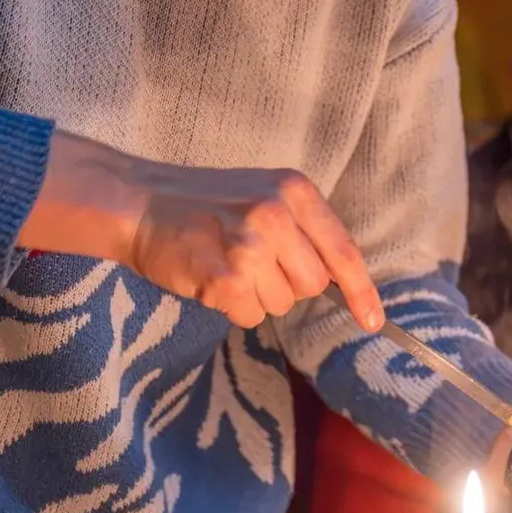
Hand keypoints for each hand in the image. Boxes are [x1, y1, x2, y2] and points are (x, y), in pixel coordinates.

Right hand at [19, 131, 383, 330]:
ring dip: (257, 296)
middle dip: (287, 284)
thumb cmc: (205, 204)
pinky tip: (211, 278)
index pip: (344, 252)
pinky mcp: (227, 277)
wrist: (138, 202)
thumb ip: (304, 230)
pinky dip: (233, 307)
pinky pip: (251, 315)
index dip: (361, 292)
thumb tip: (340, 281)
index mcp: (295, 191)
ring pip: (282, 304)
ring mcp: (251, 247)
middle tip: (250, 261)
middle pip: (313, 285)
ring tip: (226, 264)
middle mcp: (277, 215)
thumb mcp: (264, 195)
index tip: (373, 321)